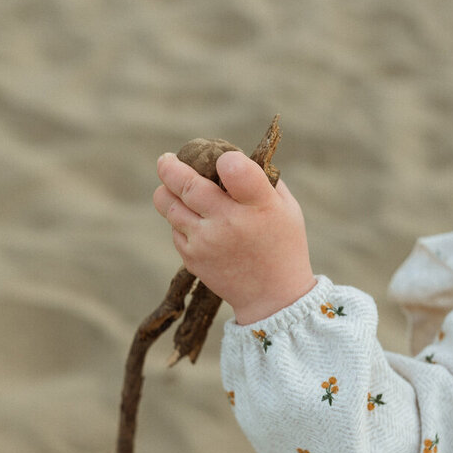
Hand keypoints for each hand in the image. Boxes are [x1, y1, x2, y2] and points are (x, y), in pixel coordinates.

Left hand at [153, 150, 315, 324]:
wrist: (274, 297)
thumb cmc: (283, 244)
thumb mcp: (286, 207)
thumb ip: (262, 178)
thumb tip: (229, 155)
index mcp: (259, 206)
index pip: (233, 169)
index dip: (223, 157)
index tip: (222, 159)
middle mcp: (230, 222)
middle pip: (186, 183)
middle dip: (170, 166)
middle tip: (167, 160)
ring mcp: (206, 241)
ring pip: (168, 205)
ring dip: (167, 191)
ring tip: (172, 186)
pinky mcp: (192, 257)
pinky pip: (174, 228)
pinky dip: (180, 220)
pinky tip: (194, 221)